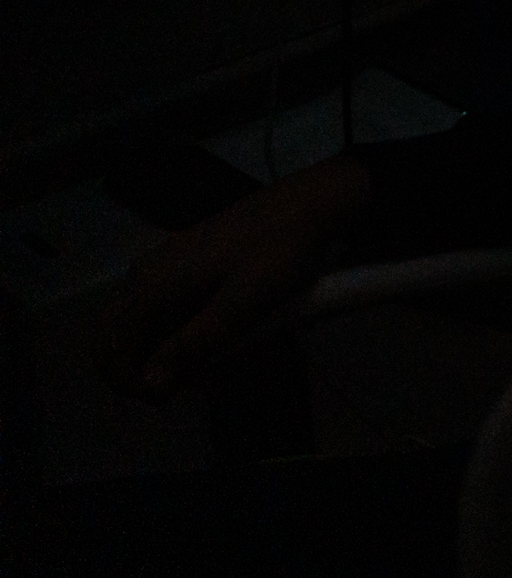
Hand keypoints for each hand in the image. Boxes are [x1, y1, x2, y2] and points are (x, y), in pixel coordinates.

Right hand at [94, 156, 371, 397]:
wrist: (311, 203)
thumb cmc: (278, 251)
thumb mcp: (241, 303)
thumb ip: (194, 343)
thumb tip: (151, 385)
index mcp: (152, 283)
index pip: (108, 345)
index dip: (128, 381)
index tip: (168, 399)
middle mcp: (148, 271)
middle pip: (118, 334)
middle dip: (144, 368)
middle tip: (188, 387)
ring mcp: (167, 263)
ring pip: (144, 322)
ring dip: (166, 350)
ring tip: (212, 366)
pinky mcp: (189, 261)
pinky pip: (168, 306)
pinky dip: (182, 330)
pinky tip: (220, 338)